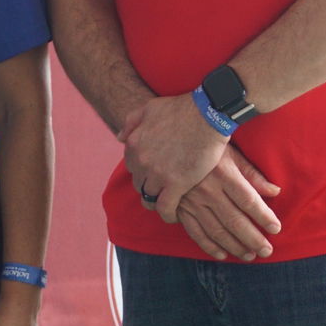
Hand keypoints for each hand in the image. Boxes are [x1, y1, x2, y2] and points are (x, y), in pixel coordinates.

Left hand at [119, 93, 229, 223]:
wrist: (206, 114)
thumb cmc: (181, 108)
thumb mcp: (149, 109)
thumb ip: (131, 122)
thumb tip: (119, 137)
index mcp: (133, 143)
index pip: (131, 165)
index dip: (142, 170)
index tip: (151, 173)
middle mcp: (141, 160)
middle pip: (139, 182)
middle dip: (148, 185)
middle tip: (160, 188)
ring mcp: (157, 174)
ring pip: (150, 196)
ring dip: (157, 200)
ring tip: (166, 202)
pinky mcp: (176, 184)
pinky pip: (165, 207)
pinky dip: (167, 214)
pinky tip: (173, 216)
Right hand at [176, 146, 281, 260]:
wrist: (169, 141)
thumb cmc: (205, 146)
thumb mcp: (231, 153)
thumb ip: (252, 174)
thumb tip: (275, 192)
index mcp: (224, 175)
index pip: (249, 200)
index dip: (264, 216)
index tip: (275, 228)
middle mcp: (208, 190)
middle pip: (234, 220)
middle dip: (253, 238)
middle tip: (266, 251)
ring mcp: (192, 201)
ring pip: (216, 230)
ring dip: (234, 246)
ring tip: (249, 255)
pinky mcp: (179, 207)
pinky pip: (195, 231)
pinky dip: (208, 246)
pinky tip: (222, 254)